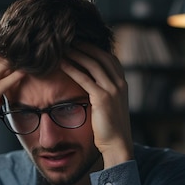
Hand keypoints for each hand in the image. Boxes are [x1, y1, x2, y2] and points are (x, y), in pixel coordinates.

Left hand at [61, 43, 133, 167]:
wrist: (117, 144)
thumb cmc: (110, 127)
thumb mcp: (111, 104)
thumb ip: (104, 91)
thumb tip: (91, 82)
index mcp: (122, 83)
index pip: (108, 57)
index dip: (94, 48)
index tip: (79, 42)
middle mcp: (120, 83)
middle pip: (100, 56)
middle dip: (84, 46)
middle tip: (68, 40)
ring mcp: (113, 90)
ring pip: (92, 64)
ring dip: (76, 53)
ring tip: (62, 47)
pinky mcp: (103, 98)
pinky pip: (85, 78)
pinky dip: (72, 68)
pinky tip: (62, 63)